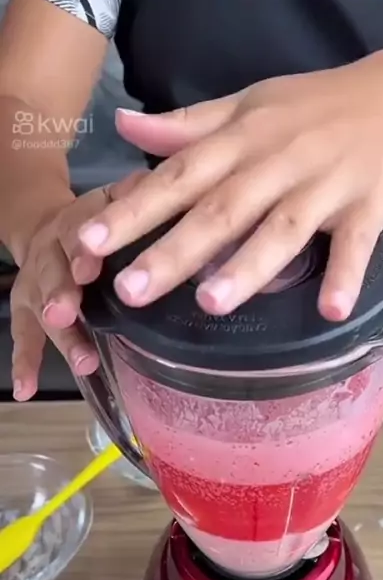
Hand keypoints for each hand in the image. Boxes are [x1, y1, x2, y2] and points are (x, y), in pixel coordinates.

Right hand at [11, 172, 148, 400]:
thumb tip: (162, 190)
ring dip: (60, 336)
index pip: (75, 232)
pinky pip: (23, 337)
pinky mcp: (25, 308)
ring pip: (39, 309)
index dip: (80, 251)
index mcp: (73, 222)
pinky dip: (24, 364)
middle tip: (66, 313)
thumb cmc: (94, 221)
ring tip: (81, 361)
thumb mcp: (111, 199)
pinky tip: (26, 390)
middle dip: (59, 294)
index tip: (88, 269)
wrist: (46, 224)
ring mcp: (34, 282)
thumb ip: (133, 196)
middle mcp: (48, 251)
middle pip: (51, 272)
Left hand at [78, 48, 382, 319]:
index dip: (134, 210)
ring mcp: (324, 188)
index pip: (178, 176)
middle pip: (221, 211)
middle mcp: (276, 164)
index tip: (89, 242)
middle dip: (173, 251)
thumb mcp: (245, 106)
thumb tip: (124, 127)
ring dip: (248, 266)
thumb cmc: (311, 107)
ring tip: (211, 303)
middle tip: (131, 290)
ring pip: (281, 229)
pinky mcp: (368, 209)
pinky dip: (345, 276)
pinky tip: (330, 310)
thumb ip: (187, 126)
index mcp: (240, 140)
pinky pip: (356, 246)